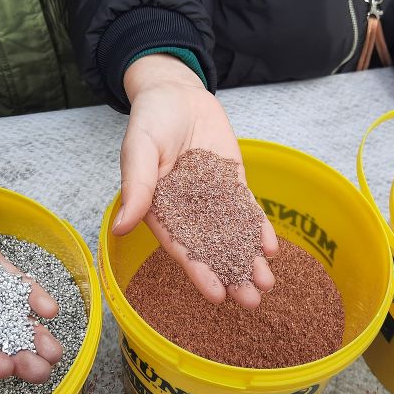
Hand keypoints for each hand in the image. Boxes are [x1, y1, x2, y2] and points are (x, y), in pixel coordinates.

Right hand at [115, 54, 277, 309]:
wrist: (177, 92)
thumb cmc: (150, 120)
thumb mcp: (140, 149)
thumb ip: (136, 187)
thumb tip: (121, 228)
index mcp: (159, 210)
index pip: (182, 248)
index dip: (199, 272)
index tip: (217, 296)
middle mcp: (187, 212)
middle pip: (212, 250)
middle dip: (232, 275)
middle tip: (252, 301)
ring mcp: (212, 200)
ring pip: (233, 235)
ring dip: (250, 260)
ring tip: (267, 283)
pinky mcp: (232, 184)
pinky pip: (247, 211)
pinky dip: (258, 229)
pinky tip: (272, 248)